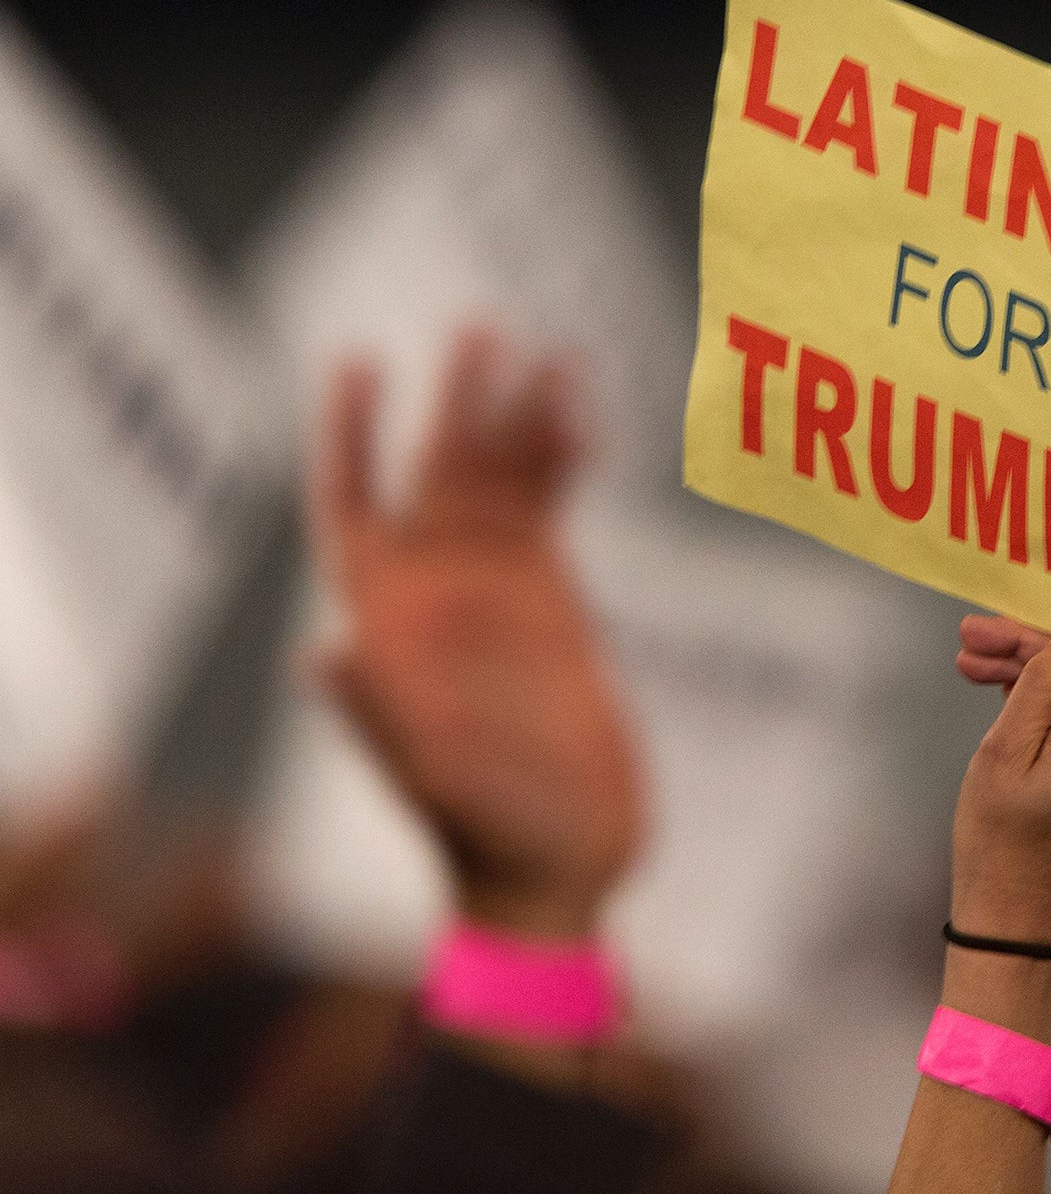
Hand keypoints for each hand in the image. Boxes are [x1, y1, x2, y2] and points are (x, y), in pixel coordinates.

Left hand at [307, 329, 644, 939]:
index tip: (361, 364)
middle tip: (482, 328)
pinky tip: (584, 422)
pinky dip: (564, 465)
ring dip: (516, 420)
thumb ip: (381, 718)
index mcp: (391, 625)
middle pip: (438, 476)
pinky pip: (551, 514)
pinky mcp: (551, 604)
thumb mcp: (429, 784)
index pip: (356, 511)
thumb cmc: (482, 835)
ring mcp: (495, 594)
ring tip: (549, 355)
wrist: (553, 866)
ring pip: (500, 483)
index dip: (351, 439)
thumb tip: (324, 653)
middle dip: (455, 403)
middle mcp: (436, 595)